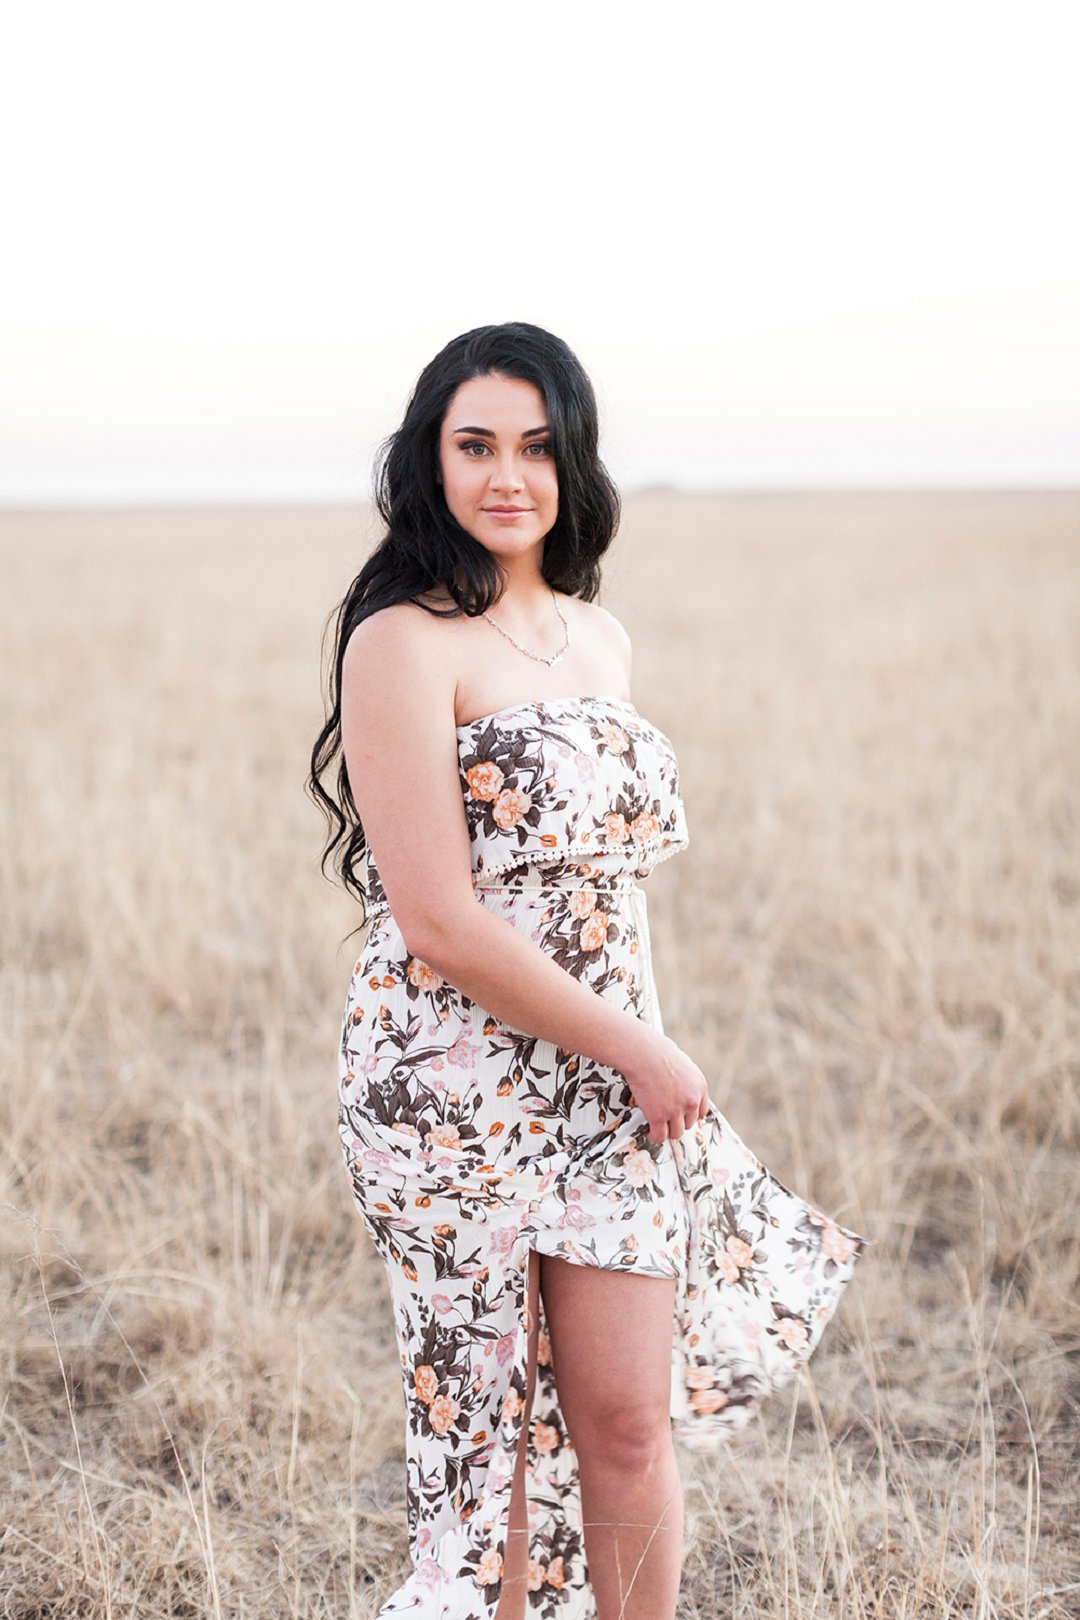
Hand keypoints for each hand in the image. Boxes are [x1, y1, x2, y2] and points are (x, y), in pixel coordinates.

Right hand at [619, 1028, 710, 1144]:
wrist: (642, 1054)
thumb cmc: (656, 1052)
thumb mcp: (682, 1064)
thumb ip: (685, 1080)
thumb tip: (679, 1087)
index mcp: (699, 1087)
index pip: (701, 1111)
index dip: (690, 1115)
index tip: (682, 1116)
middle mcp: (691, 1100)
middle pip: (689, 1124)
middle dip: (677, 1122)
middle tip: (666, 1120)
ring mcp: (675, 1110)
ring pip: (676, 1133)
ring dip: (667, 1132)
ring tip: (658, 1128)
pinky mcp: (659, 1116)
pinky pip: (659, 1136)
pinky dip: (653, 1136)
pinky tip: (649, 1132)